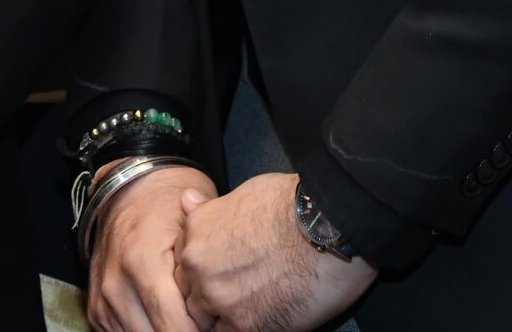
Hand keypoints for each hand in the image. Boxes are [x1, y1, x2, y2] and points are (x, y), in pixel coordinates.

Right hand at [87, 163, 213, 331]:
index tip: (216, 320)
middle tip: (204, 321)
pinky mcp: (96, 306)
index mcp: (142, 263)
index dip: (203, 331)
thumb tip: (221, 309)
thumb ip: (204, 271)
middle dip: (185, 331)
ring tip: (184, 317)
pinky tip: (161, 317)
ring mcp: (103, 298)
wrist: (128, 186)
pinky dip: (144, 330)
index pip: (175, 328)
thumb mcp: (196, 226)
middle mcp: (116, 285)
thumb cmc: (168, 203)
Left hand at [174, 173, 373, 331]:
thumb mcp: (244, 193)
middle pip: (190, 293)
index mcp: (196, 233)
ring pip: (204, 319)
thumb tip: (187, 202)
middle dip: (208, 294)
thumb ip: (211, 209)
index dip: (201, 270)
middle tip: (239, 289)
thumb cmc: (294, 203)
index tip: (220, 271)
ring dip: (221, 316)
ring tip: (250, 304)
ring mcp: (219, 299)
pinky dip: (241, 328)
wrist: (328, 225)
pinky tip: (261, 318)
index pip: (182, 263)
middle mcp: (199, 267)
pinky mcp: (247, 325)